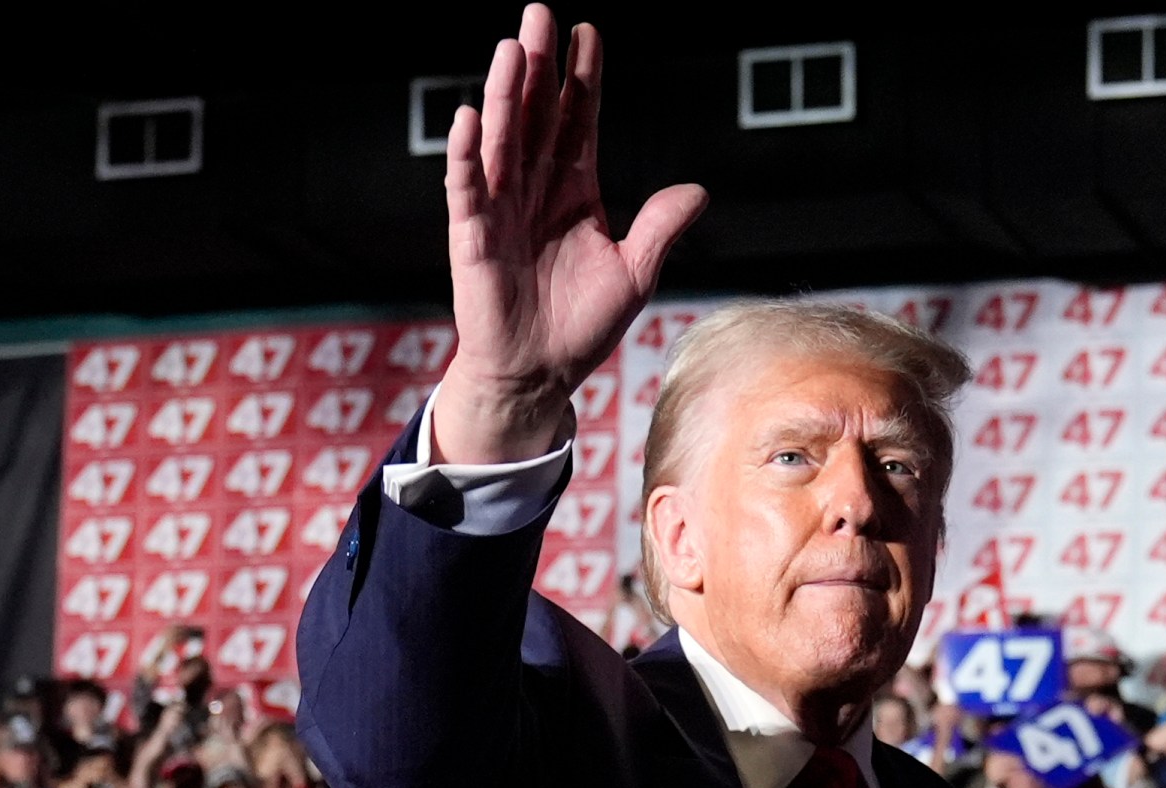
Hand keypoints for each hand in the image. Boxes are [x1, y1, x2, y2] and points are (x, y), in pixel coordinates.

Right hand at [438, 7, 706, 462]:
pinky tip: (470, 118)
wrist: (539, 374)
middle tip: (541, 13)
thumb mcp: (635, 273)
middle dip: (539, 66)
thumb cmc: (582, 325)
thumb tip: (698, 190)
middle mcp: (534, 190)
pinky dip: (467, 156)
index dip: (582, 80)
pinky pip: (467, 190)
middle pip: (536, 115)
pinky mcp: (472, 237)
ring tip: (512, 48)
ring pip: (503, 141)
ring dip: (505, 96)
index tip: (588, 33)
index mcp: (574, 191)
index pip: (578, 122)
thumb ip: (660, 228)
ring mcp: (500, 209)